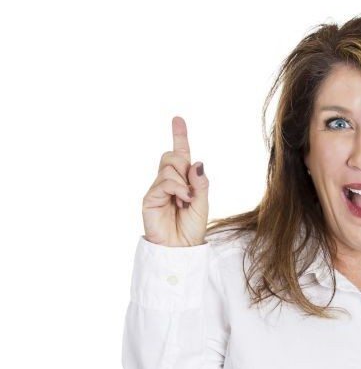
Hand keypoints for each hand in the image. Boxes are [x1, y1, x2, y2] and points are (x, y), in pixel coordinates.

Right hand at [142, 116, 208, 246]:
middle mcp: (167, 182)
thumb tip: (197, 162)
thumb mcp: (203, 203)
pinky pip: (165, 181)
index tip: (178, 119)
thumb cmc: (192, 228)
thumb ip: (201, 183)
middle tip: (191, 188)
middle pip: (173, 156)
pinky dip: (178, 188)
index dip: (179, 136)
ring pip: (169, 167)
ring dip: (184, 182)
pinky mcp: (150, 198)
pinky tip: (182, 200)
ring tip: (186, 200)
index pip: (180, 154)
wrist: (180, 248)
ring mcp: (157, 189)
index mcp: (182, 181)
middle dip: (184, 164)